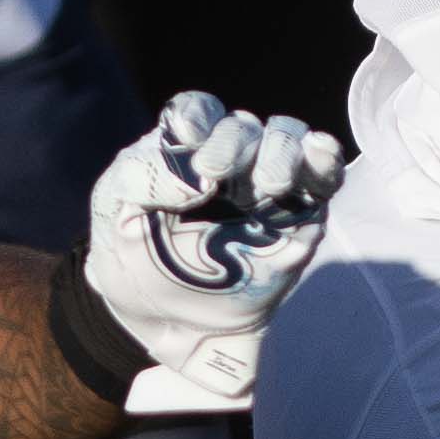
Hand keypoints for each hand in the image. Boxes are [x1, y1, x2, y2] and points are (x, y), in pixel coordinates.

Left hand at [91, 89, 347, 415]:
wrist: (172, 326)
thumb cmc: (135, 260)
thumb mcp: (112, 212)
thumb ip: (137, 175)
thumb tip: (195, 174)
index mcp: (185, 150)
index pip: (200, 112)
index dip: (199, 117)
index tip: (187, 138)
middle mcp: (232, 160)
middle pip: (245, 126)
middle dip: (232, 144)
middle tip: (213, 176)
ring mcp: (269, 186)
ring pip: (288, 141)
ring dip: (281, 152)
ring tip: (268, 185)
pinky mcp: (302, 217)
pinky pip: (324, 178)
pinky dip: (326, 160)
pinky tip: (318, 152)